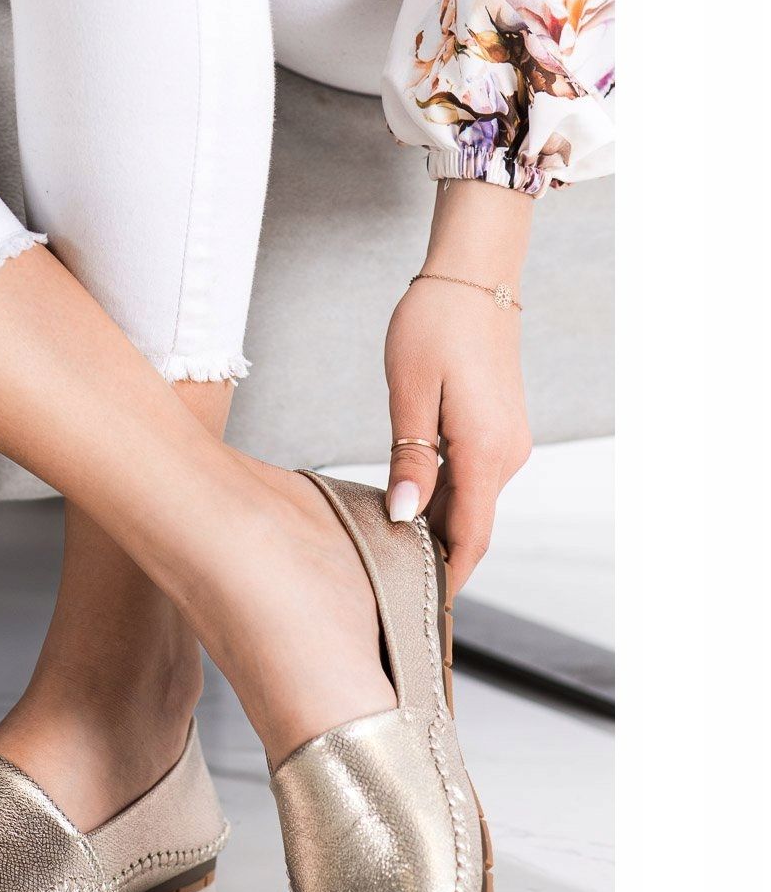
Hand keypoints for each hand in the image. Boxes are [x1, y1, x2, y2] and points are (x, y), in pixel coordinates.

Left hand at [384, 277, 531, 593]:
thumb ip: (410, 459)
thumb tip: (404, 516)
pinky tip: (407, 506)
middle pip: (470, 527)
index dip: (446, 580)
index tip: (420, 615)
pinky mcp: (496, 430)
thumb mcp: (410, 392)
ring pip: (469, 505)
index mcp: (486, 452)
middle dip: (433, 561)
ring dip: (435, 530)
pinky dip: (442, 501)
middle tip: (386, 590)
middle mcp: (506, 455)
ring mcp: (506, 443)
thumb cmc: (435, 324)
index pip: (470, 538)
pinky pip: (471, 481)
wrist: (473, 276)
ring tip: (386, 555)